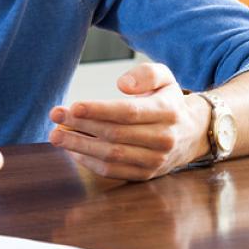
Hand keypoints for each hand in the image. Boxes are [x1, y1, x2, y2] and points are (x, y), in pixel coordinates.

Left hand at [48, 63, 208, 180]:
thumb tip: (122, 84)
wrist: (192, 133)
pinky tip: (72, 149)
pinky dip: (89, 162)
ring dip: (80, 146)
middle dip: (81, 125)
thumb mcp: (165, 77)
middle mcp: (163, 139)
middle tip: (55, 116)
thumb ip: (146, 74)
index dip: (99, 110)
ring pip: (112, 155)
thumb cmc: (168, 101)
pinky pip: (113, 171)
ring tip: (56, 135)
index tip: (73, 106)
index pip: (128, 112)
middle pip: (115, 134)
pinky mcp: (146, 175)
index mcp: (167, 112)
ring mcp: (155, 160)